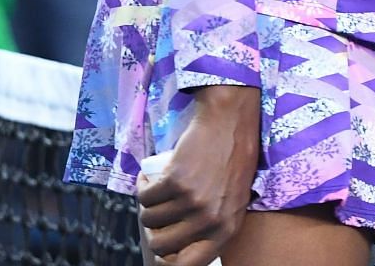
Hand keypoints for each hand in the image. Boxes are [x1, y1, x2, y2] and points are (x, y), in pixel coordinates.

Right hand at [137, 85, 259, 264]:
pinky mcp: (176, 181)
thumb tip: (179, 254)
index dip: (167, 262)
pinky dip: (142, 186)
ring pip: (148, 219)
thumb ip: (214, 228)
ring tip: (158, 189)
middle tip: (158, 211)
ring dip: (147, 206)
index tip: (161, 251)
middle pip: (161, 245)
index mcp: (226, 230)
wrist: (230, 122)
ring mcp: (193, 201)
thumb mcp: (233, 202)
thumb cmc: (232, 161)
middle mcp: (210, 220)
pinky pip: (144, 197)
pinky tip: (150, 177)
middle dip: (152, 230)